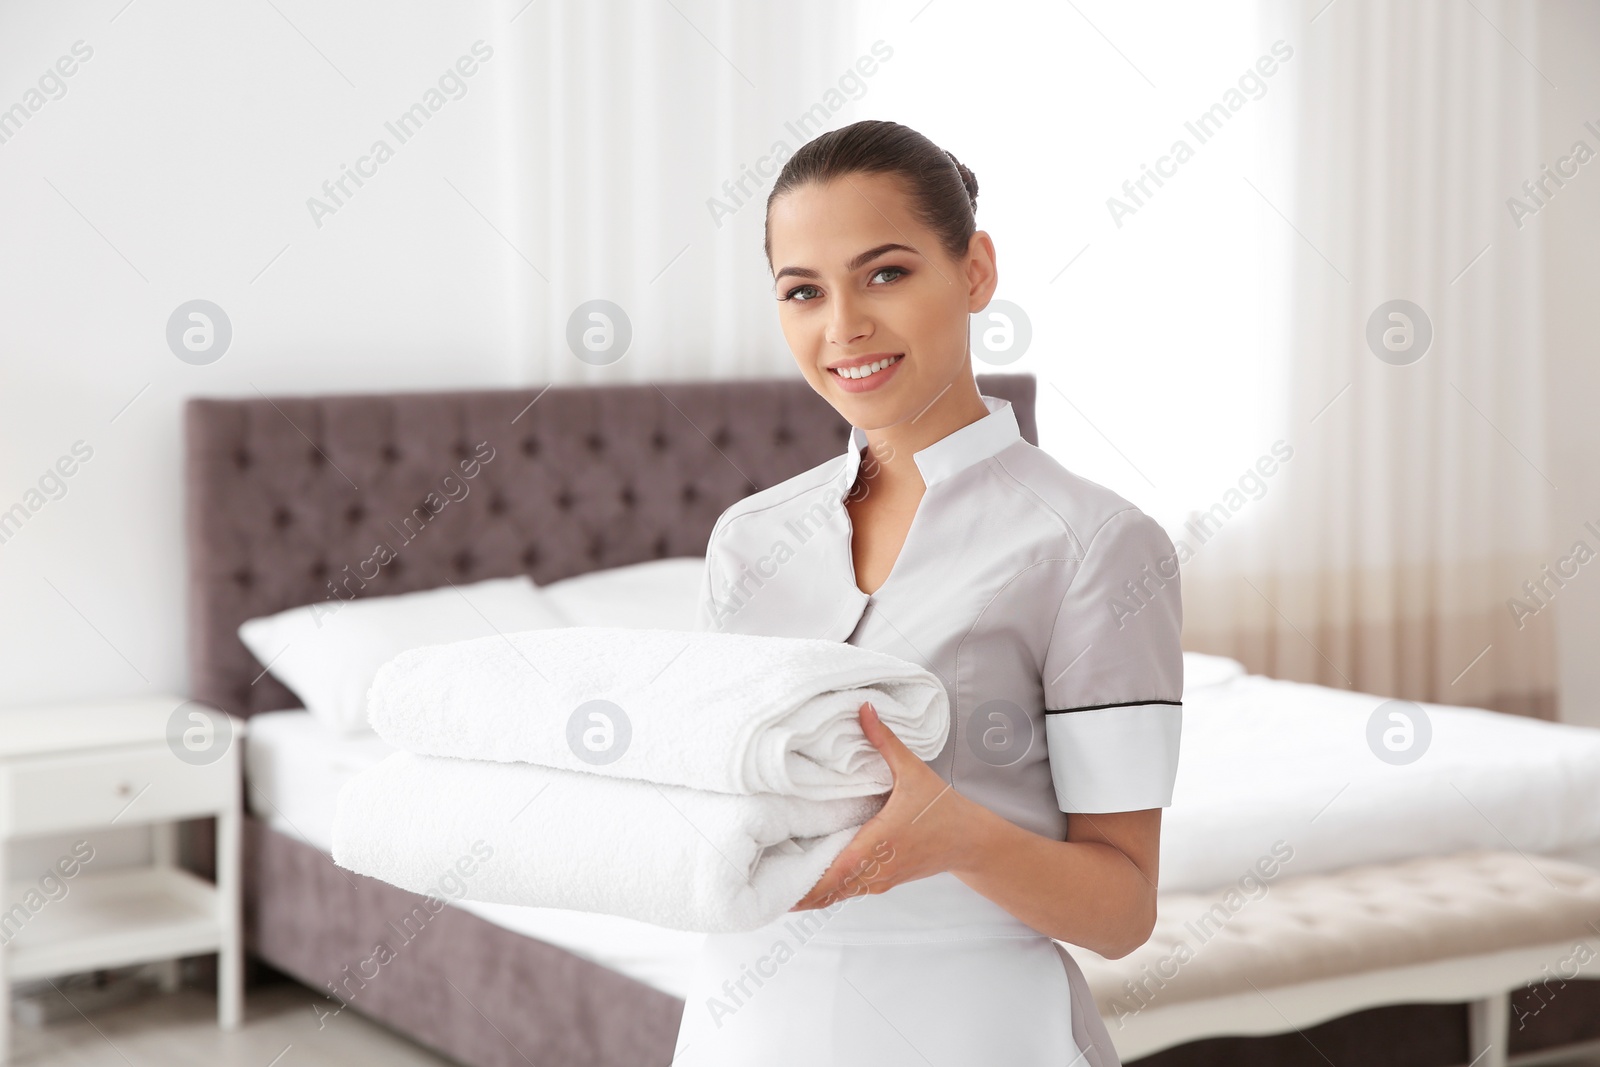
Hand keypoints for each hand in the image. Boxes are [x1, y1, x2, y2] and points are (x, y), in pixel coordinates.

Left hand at [788, 701, 980, 910]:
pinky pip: (850, 891)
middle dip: (799, 892)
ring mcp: (881, 879)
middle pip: (831, 891)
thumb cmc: (941, 808)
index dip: (808, 886)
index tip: (779, 888)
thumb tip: (863, 708)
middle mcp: (878, 867)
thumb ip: (884, 741)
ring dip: (812, 894)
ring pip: (839, 895)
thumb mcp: (913, 770)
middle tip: (763, 886)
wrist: (969, 840)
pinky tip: (808, 884)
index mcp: (880, 841)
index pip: (837, 872)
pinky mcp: (884, 882)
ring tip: (778, 887)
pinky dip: (828, 891)